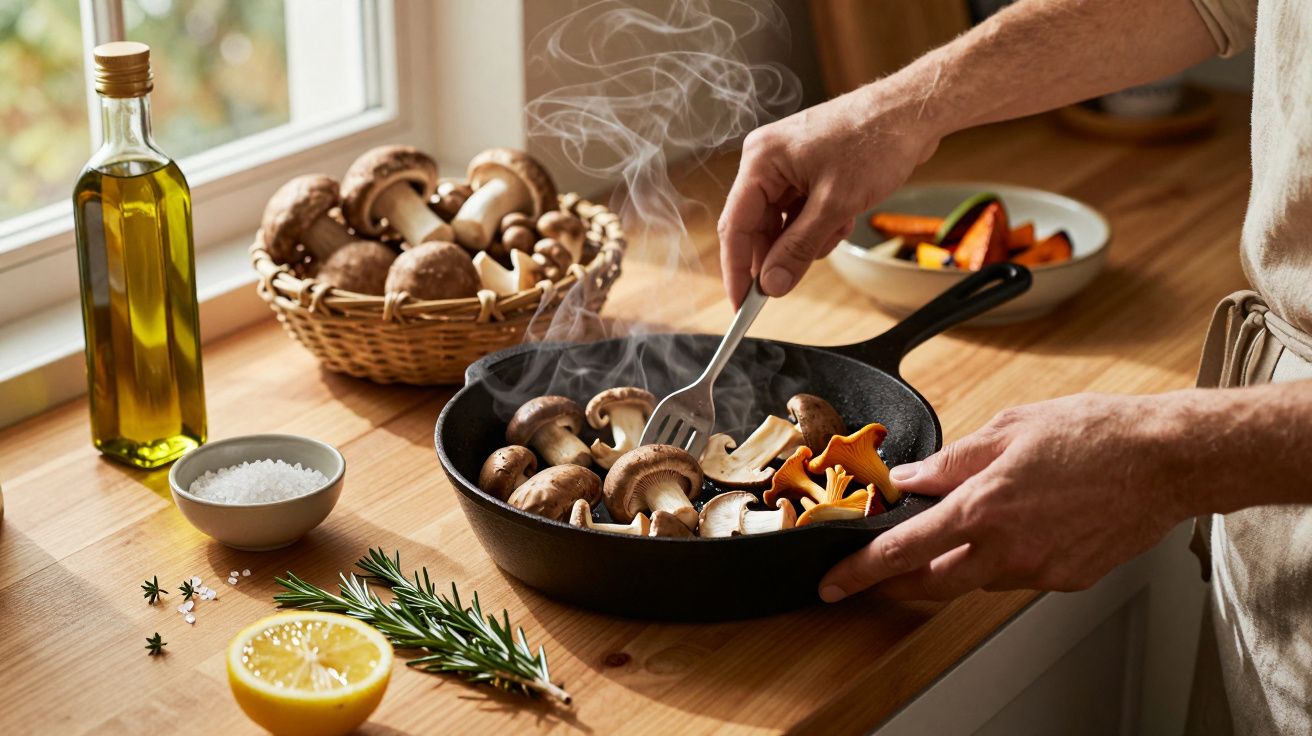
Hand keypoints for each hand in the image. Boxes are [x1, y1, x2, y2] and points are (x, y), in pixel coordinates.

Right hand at [717, 87, 941, 304]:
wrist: (912, 112)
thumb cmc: (875, 142)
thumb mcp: (835, 204)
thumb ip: (798, 248)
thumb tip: (771, 285)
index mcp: (761, 161)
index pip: (735, 225)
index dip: (736, 269)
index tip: (742, 305)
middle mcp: (767, 161)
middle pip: (757, 226)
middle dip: (781, 252)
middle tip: (793, 280)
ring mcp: (787, 166)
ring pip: (782, 223)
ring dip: (808, 238)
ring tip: (838, 226)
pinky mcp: (807, 171)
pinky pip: (800, 212)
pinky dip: (820, 225)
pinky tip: (844, 218)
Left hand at [818, 393, 1198, 601]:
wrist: (1167, 460)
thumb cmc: (1095, 435)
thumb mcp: (1008, 429)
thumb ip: (951, 461)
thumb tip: (910, 478)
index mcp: (983, 509)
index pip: (902, 552)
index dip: (860, 571)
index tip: (833, 583)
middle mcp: (1006, 550)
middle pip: (931, 584)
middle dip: (896, 583)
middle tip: (877, 573)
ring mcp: (1039, 571)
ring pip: (975, 580)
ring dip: (954, 563)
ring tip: (961, 529)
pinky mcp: (1067, 579)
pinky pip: (1017, 576)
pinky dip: (1002, 558)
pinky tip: (1017, 528)